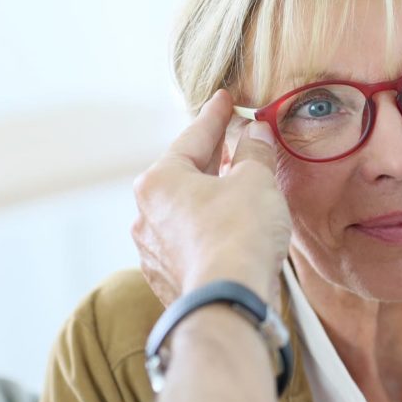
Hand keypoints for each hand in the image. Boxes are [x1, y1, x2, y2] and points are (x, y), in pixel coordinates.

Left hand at [131, 90, 290, 305]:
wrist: (229, 302)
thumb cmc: (239, 234)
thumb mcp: (255, 180)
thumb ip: (255, 152)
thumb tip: (256, 134)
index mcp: (159, 180)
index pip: (193, 137)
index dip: (215, 116)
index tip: (225, 100)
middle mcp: (146, 214)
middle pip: (185, 175)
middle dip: (214, 159)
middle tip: (236, 142)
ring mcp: (153, 251)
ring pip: (185, 212)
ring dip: (210, 199)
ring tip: (237, 191)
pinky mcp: (167, 279)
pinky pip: (189, 244)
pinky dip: (209, 232)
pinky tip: (229, 232)